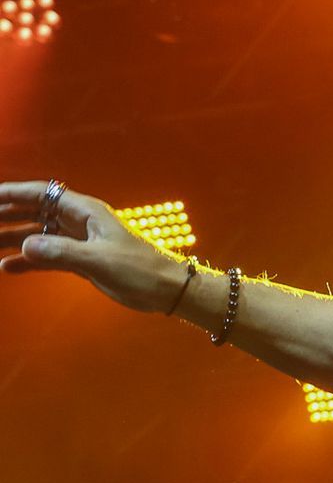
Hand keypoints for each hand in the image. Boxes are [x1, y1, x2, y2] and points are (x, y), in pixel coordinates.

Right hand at [1, 180, 190, 312]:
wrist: (166, 289)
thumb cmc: (141, 270)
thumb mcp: (100, 260)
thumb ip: (62, 253)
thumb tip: (23, 246)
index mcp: (86, 212)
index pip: (42, 194)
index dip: (13, 193)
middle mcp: (80, 222)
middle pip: (34, 212)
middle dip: (6, 215)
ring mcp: (80, 241)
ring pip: (37, 235)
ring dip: (11, 239)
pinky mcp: (82, 260)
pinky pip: (47, 256)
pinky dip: (27, 260)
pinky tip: (6, 268)